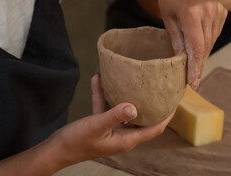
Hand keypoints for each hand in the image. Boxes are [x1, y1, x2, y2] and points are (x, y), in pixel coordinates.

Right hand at [52, 75, 172, 164]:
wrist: (55, 150)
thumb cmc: (76, 142)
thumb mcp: (97, 125)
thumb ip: (115, 115)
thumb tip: (134, 106)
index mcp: (127, 139)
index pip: (155, 128)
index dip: (166, 116)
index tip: (174, 101)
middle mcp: (122, 135)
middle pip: (144, 120)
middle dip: (152, 106)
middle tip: (159, 89)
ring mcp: (112, 130)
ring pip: (125, 112)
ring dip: (128, 98)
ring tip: (134, 82)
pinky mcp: (100, 126)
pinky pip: (106, 108)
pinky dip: (104, 96)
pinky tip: (98, 80)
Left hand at [158, 0, 227, 88]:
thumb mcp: (167, 16)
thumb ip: (176, 39)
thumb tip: (180, 61)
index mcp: (191, 11)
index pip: (196, 46)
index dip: (195, 67)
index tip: (193, 83)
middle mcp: (208, 10)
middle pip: (205, 47)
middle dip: (198, 64)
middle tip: (192, 80)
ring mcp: (218, 10)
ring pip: (211, 42)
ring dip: (202, 54)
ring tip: (193, 64)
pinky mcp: (223, 11)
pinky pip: (215, 34)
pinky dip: (207, 42)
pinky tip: (199, 44)